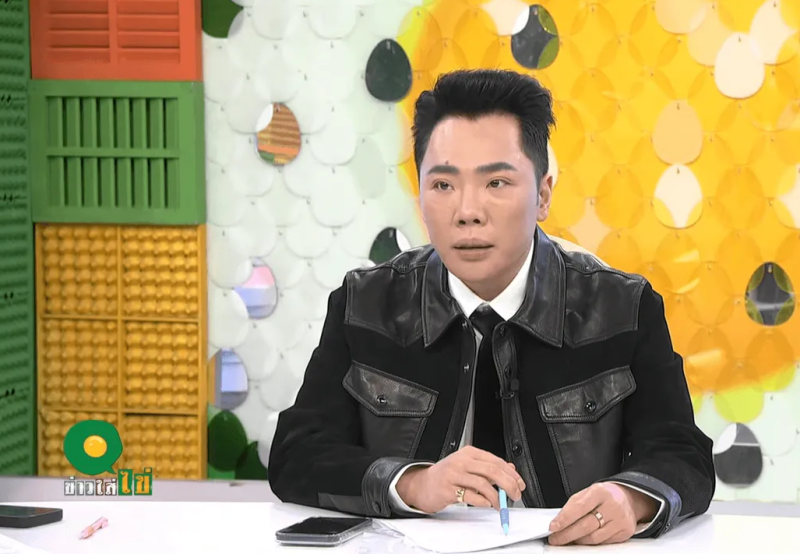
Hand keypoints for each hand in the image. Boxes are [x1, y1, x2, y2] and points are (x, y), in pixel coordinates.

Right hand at [395, 446, 525, 513]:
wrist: (423, 484)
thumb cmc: (447, 476)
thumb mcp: (468, 467)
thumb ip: (488, 468)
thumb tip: (511, 471)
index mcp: (469, 453)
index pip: (496, 461)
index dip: (511, 474)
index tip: (519, 484)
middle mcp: (461, 461)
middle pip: (492, 471)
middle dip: (508, 484)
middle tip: (515, 494)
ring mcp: (453, 474)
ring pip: (483, 484)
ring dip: (496, 497)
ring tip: (499, 504)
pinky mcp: (448, 489)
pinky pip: (470, 496)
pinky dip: (482, 501)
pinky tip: (486, 504)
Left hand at [547, 483, 657, 545]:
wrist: (628, 498)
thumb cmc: (604, 495)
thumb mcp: (588, 492)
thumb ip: (573, 505)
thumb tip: (558, 522)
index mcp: (600, 492)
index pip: (579, 507)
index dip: (564, 519)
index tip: (553, 527)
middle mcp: (613, 506)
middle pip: (586, 525)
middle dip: (567, 534)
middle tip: (555, 538)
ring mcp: (621, 520)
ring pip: (594, 538)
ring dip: (577, 540)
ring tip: (567, 539)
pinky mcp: (625, 532)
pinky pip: (603, 542)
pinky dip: (590, 543)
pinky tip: (582, 540)